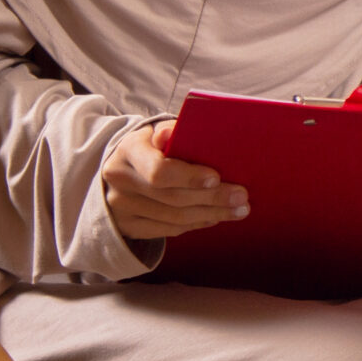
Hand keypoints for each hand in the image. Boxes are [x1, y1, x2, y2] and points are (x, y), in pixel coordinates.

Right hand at [101, 121, 247, 239]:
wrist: (120, 169)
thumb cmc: (151, 145)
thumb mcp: (158, 130)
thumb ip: (172, 131)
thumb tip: (172, 134)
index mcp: (128, 150)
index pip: (158, 170)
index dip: (189, 177)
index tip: (216, 178)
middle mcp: (120, 180)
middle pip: (171, 197)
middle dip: (212, 198)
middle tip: (242, 197)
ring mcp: (120, 207)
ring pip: (173, 217)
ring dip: (211, 214)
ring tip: (238, 210)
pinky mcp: (127, 227)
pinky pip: (167, 230)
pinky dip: (196, 224)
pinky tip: (215, 217)